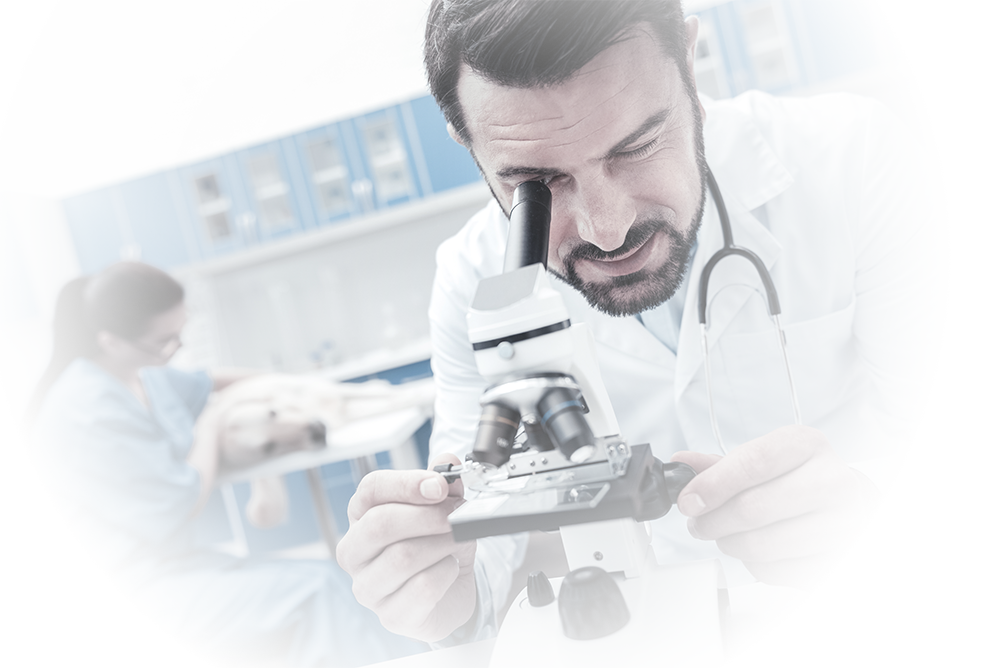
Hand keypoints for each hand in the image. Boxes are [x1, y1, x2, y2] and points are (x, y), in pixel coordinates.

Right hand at [336, 453, 477, 641]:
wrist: (451, 590)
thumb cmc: (437, 545)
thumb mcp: (444, 508)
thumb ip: (444, 484)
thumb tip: (448, 461)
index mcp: (361, 516)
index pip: (371, 489)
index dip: (407, 484)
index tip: (439, 485)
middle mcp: (355, 551)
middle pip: (381, 524)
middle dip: (428, 516)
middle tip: (457, 515)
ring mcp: (368, 586)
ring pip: (403, 557)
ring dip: (442, 544)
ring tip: (456, 541)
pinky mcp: (390, 615)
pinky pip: (422, 588)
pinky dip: (446, 573)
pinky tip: (448, 570)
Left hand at [672, 425, 903, 597]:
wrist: (856, 514)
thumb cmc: (803, 483)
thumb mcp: (766, 460)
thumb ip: (720, 465)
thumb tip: (680, 464)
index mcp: (809, 445)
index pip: (752, 463)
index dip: (711, 485)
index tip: (688, 501)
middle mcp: (834, 482)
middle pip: (751, 509)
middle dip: (712, 521)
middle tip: (699, 523)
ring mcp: (843, 527)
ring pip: (759, 545)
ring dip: (729, 544)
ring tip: (727, 535)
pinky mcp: (840, 566)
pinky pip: (773, 572)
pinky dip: (754, 565)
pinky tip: (760, 551)